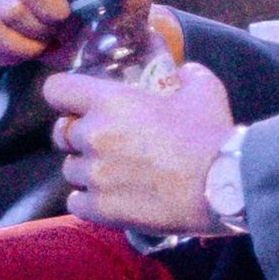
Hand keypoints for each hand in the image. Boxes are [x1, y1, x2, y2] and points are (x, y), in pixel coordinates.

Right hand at [0, 0, 109, 63]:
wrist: (103, 40)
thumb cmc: (118, 11)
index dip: (54, 11)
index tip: (74, 15)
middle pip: (12, 7)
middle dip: (43, 29)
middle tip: (63, 29)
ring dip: (28, 42)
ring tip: (50, 37)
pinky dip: (11, 51)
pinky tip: (33, 46)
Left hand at [45, 55, 231, 232]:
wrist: (221, 186)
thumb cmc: (210, 135)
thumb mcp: (204, 89)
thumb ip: (186, 74)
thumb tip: (182, 71)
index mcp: (111, 102)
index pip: (57, 90)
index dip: (63, 94)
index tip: (74, 102)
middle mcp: (95, 136)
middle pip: (60, 134)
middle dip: (75, 135)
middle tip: (100, 140)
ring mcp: (95, 174)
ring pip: (70, 170)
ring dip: (86, 169)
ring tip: (112, 172)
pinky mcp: (101, 208)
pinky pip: (76, 202)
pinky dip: (88, 200)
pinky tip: (109, 196)